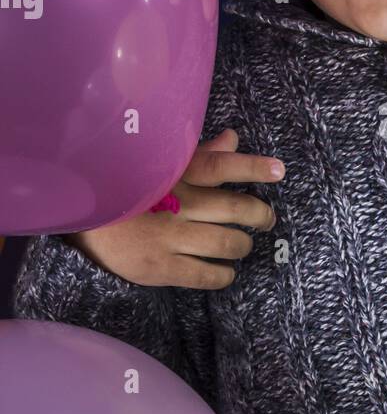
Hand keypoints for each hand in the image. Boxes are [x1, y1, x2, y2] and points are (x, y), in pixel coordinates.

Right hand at [66, 128, 282, 288]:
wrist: (80, 219)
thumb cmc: (125, 186)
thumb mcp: (156, 164)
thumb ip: (198, 153)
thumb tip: (232, 139)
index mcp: (173, 173)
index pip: (221, 166)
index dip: (254, 167)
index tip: (279, 170)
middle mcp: (176, 203)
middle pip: (234, 208)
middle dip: (259, 215)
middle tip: (266, 219)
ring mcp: (168, 237)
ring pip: (226, 244)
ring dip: (243, 245)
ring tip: (244, 244)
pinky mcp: (159, 267)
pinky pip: (205, 274)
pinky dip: (224, 274)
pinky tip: (226, 271)